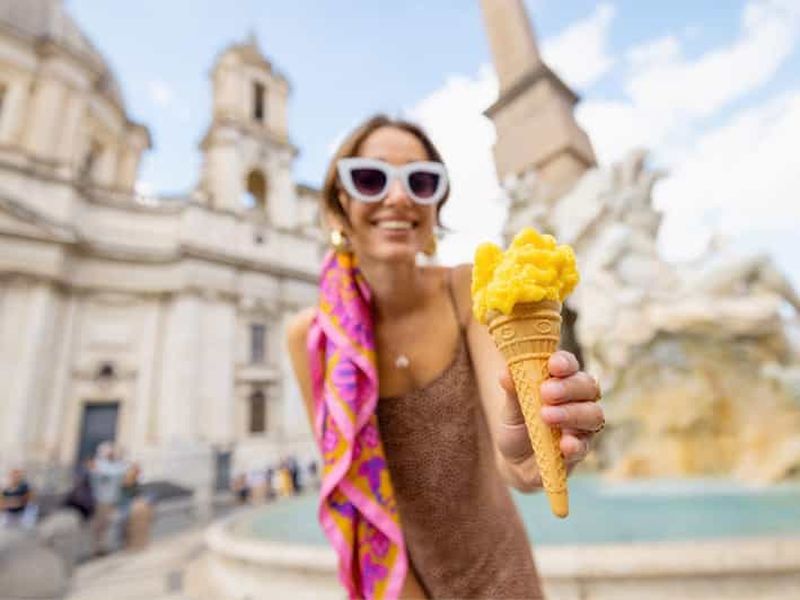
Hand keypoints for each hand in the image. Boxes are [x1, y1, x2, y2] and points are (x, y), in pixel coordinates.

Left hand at [497, 350, 603, 467]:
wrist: (514, 462)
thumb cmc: (517, 425)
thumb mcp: (510, 408)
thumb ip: (512, 391)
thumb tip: (505, 373)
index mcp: (561, 381)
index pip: (570, 365)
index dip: (565, 362)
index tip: (553, 365)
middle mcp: (578, 400)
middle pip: (587, 386)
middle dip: (568, 387)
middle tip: (546, 392)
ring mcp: (582, 426)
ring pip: (593, 414)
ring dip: (572, 413)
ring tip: (547, 416)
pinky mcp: (580, 451)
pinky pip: (585, 446)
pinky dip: (576, 444)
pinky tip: (565, 444)